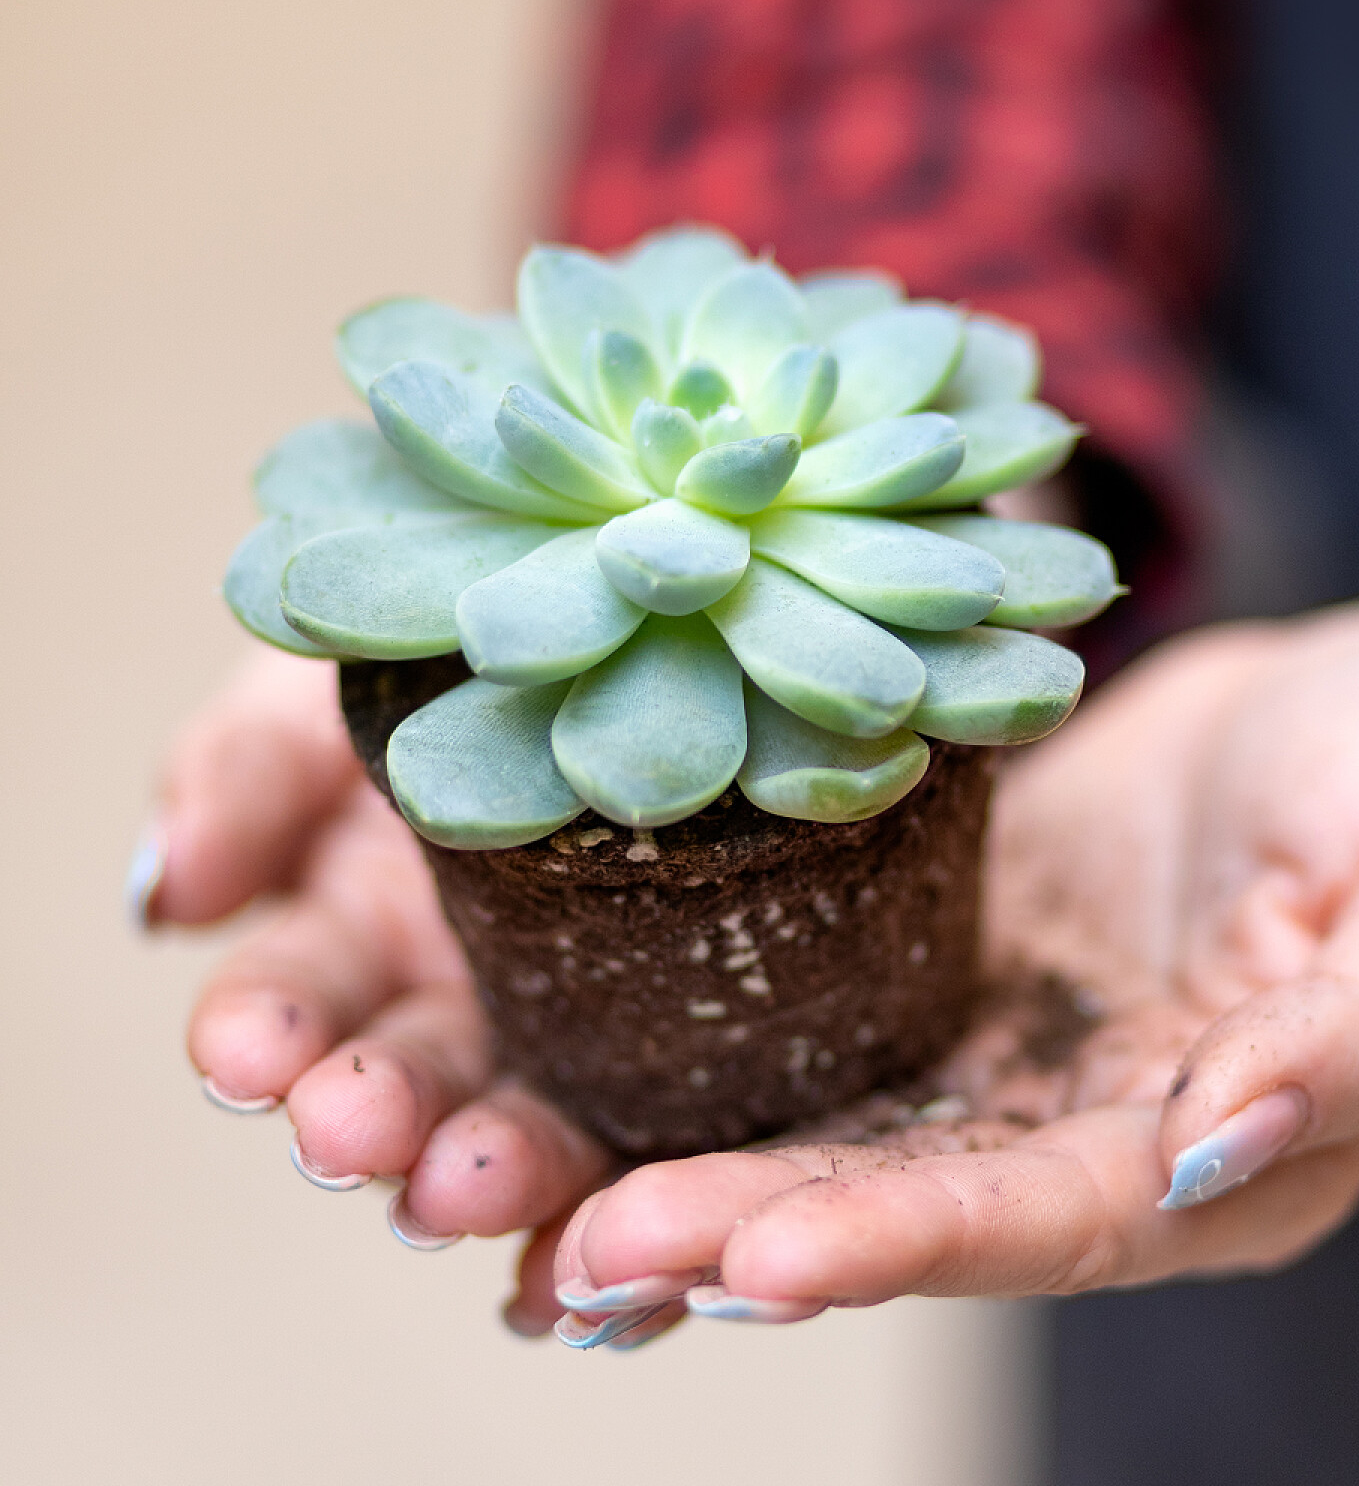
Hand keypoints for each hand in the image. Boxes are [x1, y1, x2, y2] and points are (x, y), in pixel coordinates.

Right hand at [150, 650, 606, 1331]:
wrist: (641, 614)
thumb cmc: (467, 637)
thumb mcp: (348, 674)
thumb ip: (253, 768)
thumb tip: (168, 893)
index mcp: (359, 921)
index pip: (290, 1003)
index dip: (265, 1030)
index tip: (248, 1052)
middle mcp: (458, 994)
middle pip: (404, 1085)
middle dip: (370, 1114)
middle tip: (353, 1130)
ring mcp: (579, 1024)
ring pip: (525, 1128)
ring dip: (487, 1168)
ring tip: (467, 1183)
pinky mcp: (702, 1040)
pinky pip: (670, 1134)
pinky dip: (633, 1193)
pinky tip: (623, 1233)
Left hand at [543, 571, 1358, 1336]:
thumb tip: (1223, 1139)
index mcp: (1210, 1156)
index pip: (1036, 1219)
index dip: (893, 1239)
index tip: (740, 1250)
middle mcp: (1079, 1124)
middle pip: (893, 1193)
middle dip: (733, 1226)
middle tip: (566, 1244)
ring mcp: (999, 1033)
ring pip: (821, 1114)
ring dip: (674, 1152)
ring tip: (508, 1176)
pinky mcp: (941, 935)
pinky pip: (809, 990)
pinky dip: (693, 1027)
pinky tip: (565, 1029)